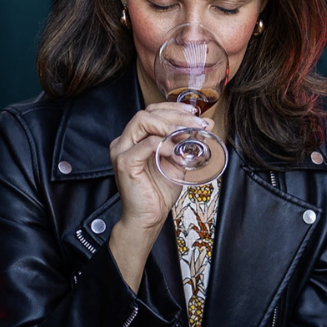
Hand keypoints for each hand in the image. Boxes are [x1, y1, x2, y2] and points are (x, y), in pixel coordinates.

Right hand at [105, 103, 198, 290]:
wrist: (149, 217)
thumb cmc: (159, 192)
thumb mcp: (177, 162)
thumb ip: (186, 144)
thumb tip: (204, 127)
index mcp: (134, 139)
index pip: (151, 112)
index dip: (173, 109)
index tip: (194, 113)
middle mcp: (124, 141)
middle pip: (147, 113)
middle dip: (176, 115)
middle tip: (198, 123)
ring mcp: (122, 151)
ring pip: (142, 122)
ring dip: (169, 125)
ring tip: (188, 133)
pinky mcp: (125, 163)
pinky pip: (145, 144)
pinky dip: (164, 144)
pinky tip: (176, 151)